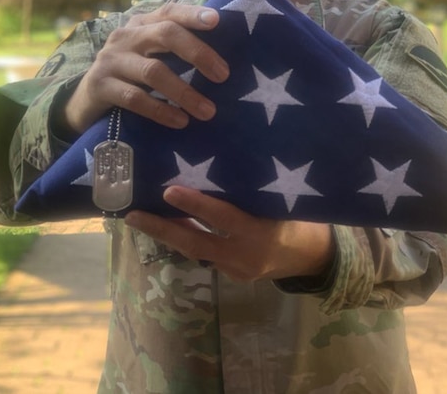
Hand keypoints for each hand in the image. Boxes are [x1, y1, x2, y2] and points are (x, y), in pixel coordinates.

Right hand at [63, 4, 229, 133]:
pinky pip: (135, 98)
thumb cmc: (132, 76)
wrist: (85, 101)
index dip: (192, 14)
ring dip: (185, 93)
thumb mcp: (151, 55)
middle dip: (198, 54)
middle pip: (166, 34)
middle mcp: (125, 37)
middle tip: (224, 76)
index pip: (169, 12)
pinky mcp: (100, 86)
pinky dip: (161, 110)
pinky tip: (180, 121)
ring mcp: (110, 60)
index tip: (216, 21)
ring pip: (153, 71)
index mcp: (142, 24)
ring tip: (208, 111)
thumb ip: (177, 50)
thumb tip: (224, 60)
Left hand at [125, 186, 335, 281]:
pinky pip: (205, 256)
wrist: (314, 258)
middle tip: (132, 216)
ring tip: (142, 220)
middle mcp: (243, 255)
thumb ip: (253, 196)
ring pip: (195, 251)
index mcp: (259, 233)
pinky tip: (173, 229)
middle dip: (162, 229)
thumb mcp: (282, 205)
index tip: (168, 190)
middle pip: (195, 242)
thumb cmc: (300, 221)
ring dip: (169, 235)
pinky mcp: (232, 276)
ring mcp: (235, 270)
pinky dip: (188, 241)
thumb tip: (219, 170)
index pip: (222, 218)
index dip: (195, 204)